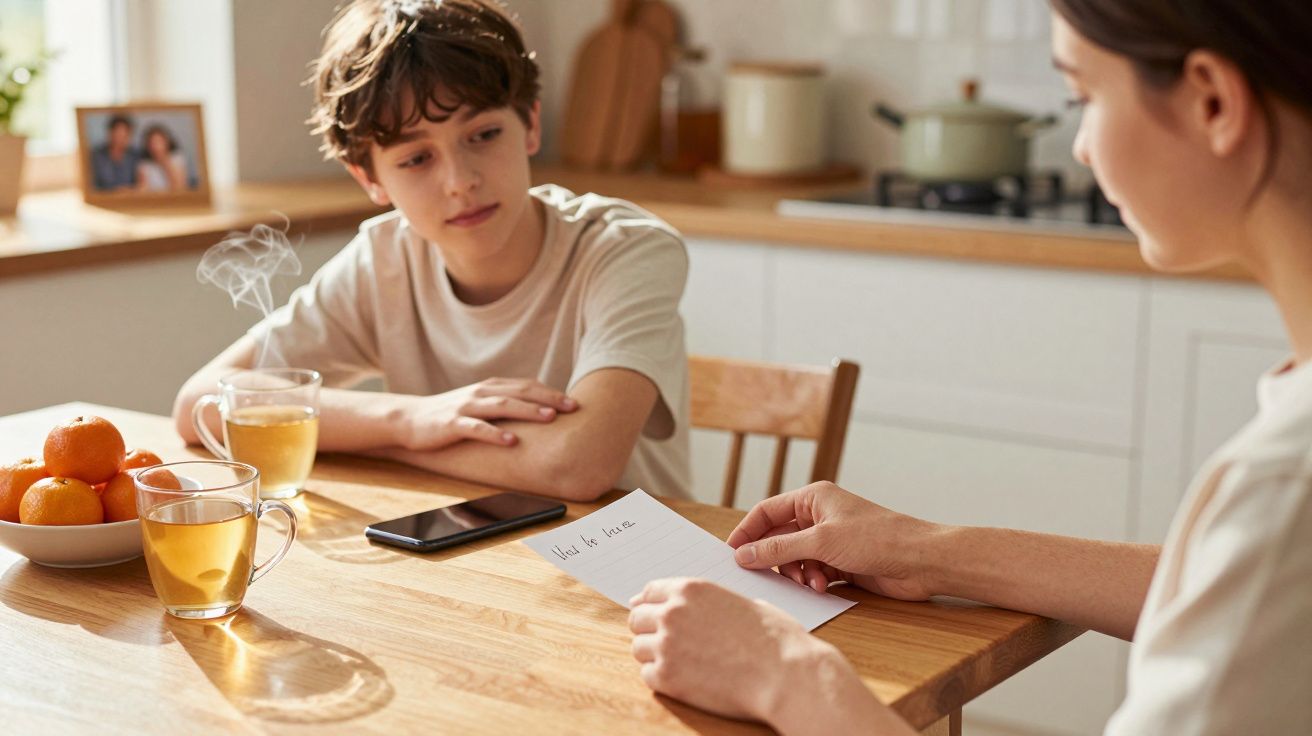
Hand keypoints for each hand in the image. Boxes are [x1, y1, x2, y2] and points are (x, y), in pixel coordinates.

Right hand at [399, 378, 577, 449]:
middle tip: (572, 407)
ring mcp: (466, 407)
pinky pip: (477, 428)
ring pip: (502, 406)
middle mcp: (481, 393)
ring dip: (528, 410)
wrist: (409, 419)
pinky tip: (512, 441)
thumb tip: (536, 409)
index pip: (526, 385)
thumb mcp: (479, 404)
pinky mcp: (452, 424)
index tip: (575, 402)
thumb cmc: (450, 414)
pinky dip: (496, 433)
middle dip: (548, 398)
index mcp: (489, 387)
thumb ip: (504, 403)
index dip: (551, 392)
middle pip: (520, 391)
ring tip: (549, 417)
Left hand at [627, 578, 851, 726]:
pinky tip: (684, 679)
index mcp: (691, 589)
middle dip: (649, 629)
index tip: (649, 613)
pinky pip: (647, 675)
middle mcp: (672, 613)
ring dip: (654, 655)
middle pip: (637, 618)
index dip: (649, 604)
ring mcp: (666, 645)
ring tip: (681, 663)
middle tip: (665, 642)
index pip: (650, 591)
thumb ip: (708, 603)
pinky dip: (661, 678)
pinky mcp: (667, 677)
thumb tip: (695, 608)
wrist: (784, 674)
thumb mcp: (742, 603)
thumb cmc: (775, 639)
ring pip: (639, 647)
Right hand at [728, 482, 944, 600]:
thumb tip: (743, 554)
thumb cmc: (878, 538)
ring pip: (795, 560)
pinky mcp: (841, 563)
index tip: (730, 554)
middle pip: (779, 538)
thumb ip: (778, 550)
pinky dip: (813, 582)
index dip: (747, 532)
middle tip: (764, 577)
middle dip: (774, 559)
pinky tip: (824, 588)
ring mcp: (830, 541)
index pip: (766, 512)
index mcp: (813, 498)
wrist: (921, 561)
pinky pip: (813, 573)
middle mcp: (819, 516)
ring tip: (811, 583)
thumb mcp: (821, 543)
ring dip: (797, 574)